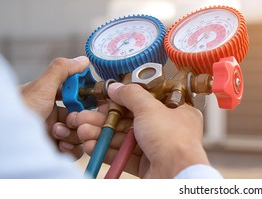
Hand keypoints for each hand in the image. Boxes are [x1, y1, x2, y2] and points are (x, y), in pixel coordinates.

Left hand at [20, 56, 89, 158]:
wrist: (7, 139)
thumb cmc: (20, 111)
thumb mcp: (41, 86)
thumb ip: (62, 70)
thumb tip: (83, 60)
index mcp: (48, 99)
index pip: (76, 96)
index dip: (85, 99)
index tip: (90, 100)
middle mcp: (52, 116)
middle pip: (81, 117)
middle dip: (80, 119)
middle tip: (72, 120)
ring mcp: (53, 134)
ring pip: (80, 133)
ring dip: (73, 134)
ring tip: (57, 133)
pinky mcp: (55, 150)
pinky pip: (74, 150)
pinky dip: (72, 148)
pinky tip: (61, 145)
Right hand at [69, 83, 209, 177]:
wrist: (175, 174)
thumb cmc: (174, 141)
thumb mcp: (150, 108)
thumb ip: (131, 95)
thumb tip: (117, 88)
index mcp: (178, 111)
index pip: (147, 100)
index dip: (125, 99)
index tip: (106, 99)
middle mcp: (169, 129)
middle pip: (131, 120)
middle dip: (105, 119)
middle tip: (85, 117)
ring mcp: (157, 148)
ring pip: (125, 138)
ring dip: (102, 134)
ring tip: (83, 131)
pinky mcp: (147, 166)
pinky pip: (123, 155)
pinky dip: (106, 150)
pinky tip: (91, 146)